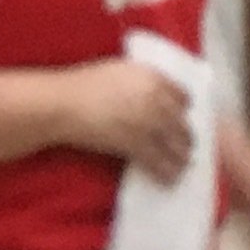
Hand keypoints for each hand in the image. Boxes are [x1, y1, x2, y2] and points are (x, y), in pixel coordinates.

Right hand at [59, 58, 193, 182]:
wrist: (63, 103)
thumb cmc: (83, 84)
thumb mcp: (119, 71)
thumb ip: (142, 81)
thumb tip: (155, 95)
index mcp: (153, 77)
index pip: (184, 96)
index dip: (183, 110)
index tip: (181, 118)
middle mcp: (156, 99)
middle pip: (183, 123)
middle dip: (186, 138)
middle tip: (186, 148)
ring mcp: (148, 122)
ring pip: (175, 145)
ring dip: (180, 158)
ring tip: (181, 166)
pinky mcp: (136, 144)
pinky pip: (158, 161)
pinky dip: (166, 172)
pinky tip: (168, 178)